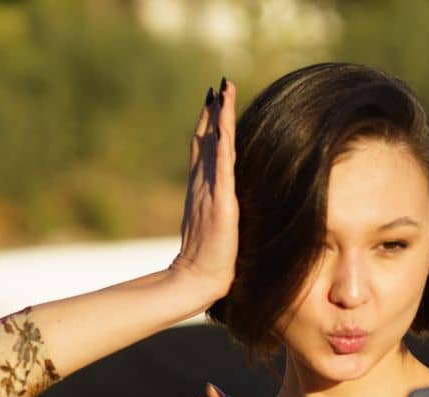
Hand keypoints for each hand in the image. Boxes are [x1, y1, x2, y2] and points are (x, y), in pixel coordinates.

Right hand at [169, 80, 239, 304]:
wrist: (198, 278)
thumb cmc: (211, 263)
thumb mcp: (217, 229)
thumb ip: (221, 213)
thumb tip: (230, 209)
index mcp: (202, 190)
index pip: (203, 150)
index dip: (208, 126)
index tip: (213, 102)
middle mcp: (201, 185)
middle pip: (205, 139)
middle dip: (212, 112)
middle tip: (217, 86)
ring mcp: (208, 190)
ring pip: (212, 144)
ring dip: (218, 117)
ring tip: (223, 91)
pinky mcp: (219, 200)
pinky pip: (221, 165)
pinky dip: (223, 141)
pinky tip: (225, 122)